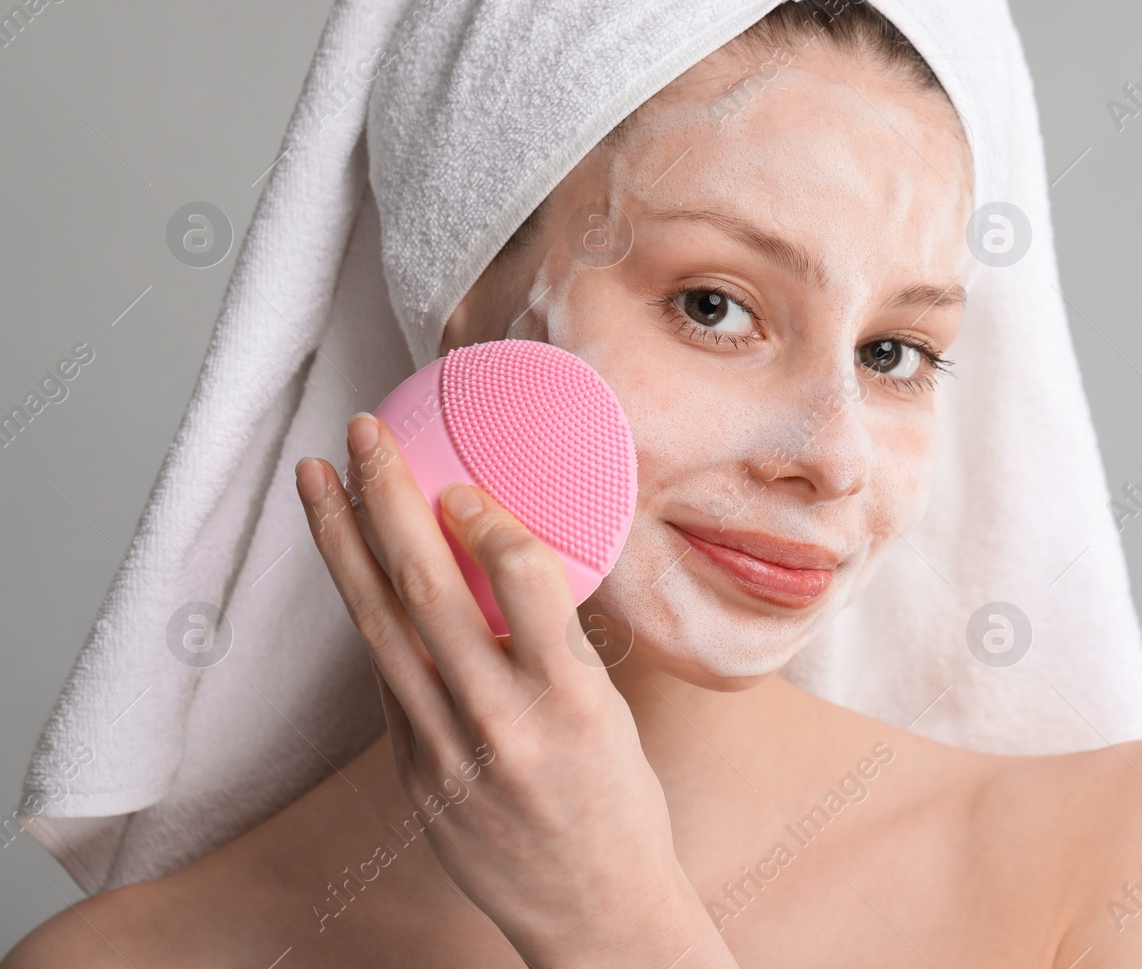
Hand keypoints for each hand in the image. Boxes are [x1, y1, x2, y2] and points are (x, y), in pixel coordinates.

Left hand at [293, 411, 734, 967]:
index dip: (487, 521)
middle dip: (386, 499)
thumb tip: (505, 557)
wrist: (592, 914)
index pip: (529, 585)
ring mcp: (445, 754)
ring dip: (341, 544)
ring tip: (316, 483)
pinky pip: (384, 678)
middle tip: (364, 436)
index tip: (459, 478)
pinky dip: (366, 613)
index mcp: (573, 701)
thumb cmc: (616, 807)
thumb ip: (554, 642)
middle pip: (427, 590)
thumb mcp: (611, 713)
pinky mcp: (411, 775)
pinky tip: (350, 567)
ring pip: (379, 628)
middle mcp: (503, 724)